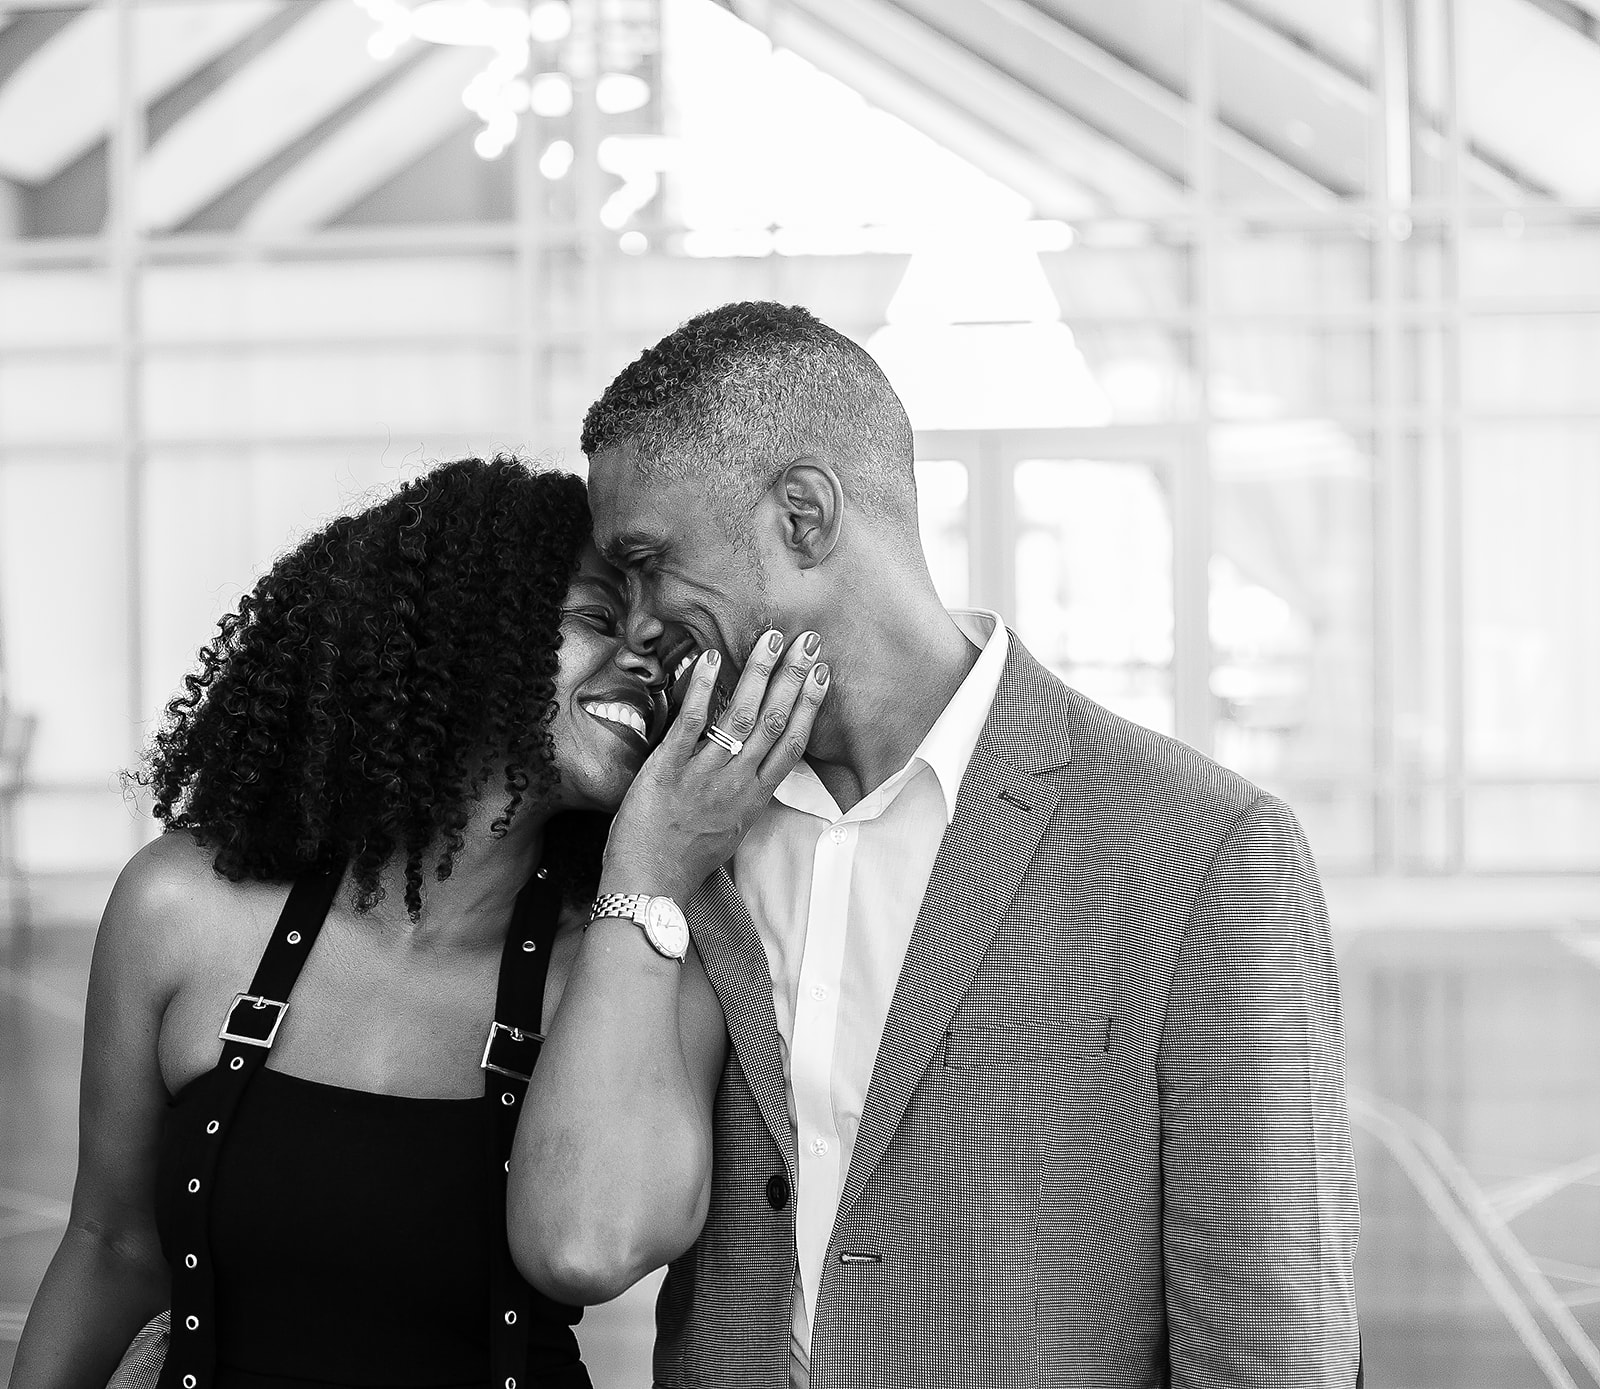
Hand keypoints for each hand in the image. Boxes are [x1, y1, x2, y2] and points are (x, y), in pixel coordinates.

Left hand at [600, 630, 829, 901]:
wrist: (649, 884)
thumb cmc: (685, 859)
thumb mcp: (730, 828)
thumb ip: (745, 794)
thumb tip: (753, 764)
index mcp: (754, 797)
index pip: (792, 744)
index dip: (809, 706)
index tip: (821, 674)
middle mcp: (736, 783)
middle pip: (774, 722)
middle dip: (792, 678)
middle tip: (807, 641)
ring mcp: (704, 774)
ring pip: (741, 717)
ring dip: (758, 674)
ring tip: (770, 639)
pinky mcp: (668, 769)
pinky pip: (690, 723)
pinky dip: (701, 689)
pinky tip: (710, 659)